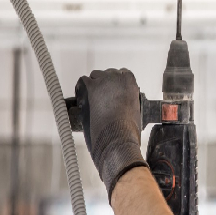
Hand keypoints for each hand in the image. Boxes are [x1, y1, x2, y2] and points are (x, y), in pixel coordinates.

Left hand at [75, 69, 147, 199]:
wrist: (118, 140)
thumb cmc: (127, 132)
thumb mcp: (135, 112)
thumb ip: (128, 101)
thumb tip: (120, 104)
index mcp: (131, 83)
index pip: (122, 74)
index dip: (115, 85)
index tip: (112, 93)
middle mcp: (117, 78)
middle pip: (107, 74)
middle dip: (103, 86)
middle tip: (101, 100)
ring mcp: (103, 81)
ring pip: (94, 77)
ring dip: (92, 88)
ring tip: (92, 103)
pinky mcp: (90, 87)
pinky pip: (82, 82)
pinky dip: (80, 91)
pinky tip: (82, 102)